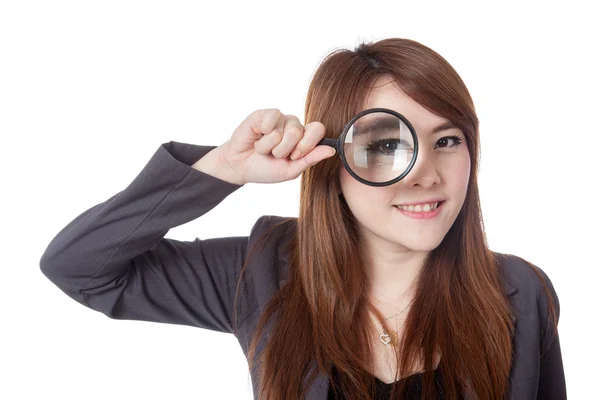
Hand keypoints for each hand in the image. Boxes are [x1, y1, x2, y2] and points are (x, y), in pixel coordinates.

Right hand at [216, 108, 335, 184]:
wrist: (240, 167)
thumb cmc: (266, 169)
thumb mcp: (291, 170)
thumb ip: (311, 159)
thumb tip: (332, 150)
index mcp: (303, 138)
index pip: (318, 129)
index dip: (307, 144)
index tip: (295, 156)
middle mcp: (294, 125)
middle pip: (299, 132)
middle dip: (284, 149)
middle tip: (274, 155)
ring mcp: (279, 118)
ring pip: (284, 129)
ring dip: (270, 146)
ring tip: (263, 149)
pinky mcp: (264, 114)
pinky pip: (271, 119)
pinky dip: (262, 135)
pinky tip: (256, 137)